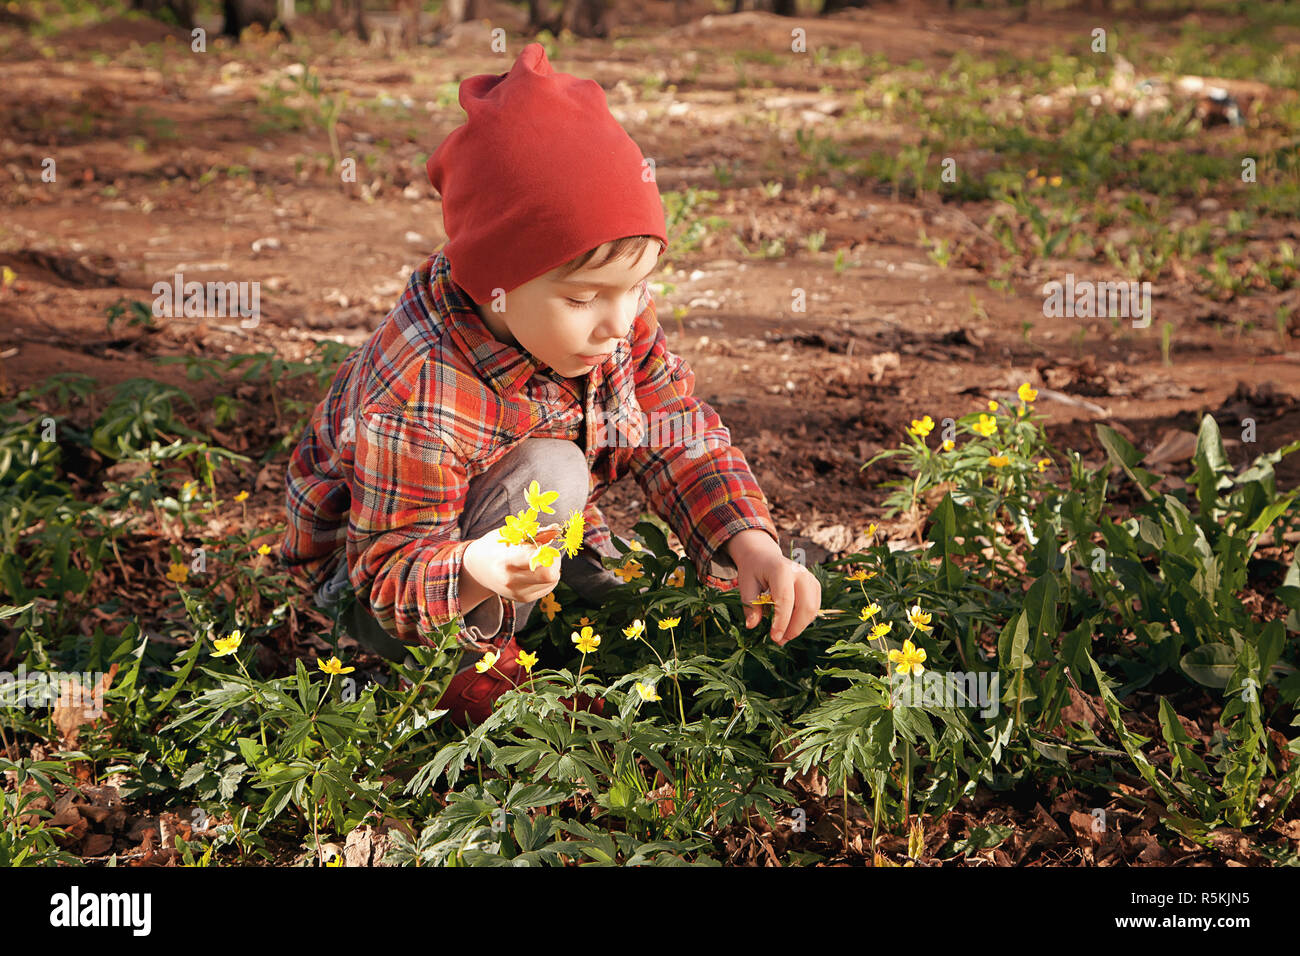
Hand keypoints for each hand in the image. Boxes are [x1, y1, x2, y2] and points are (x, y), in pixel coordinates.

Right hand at [461, 524, 562, 605]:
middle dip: (554, 560)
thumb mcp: (509, 534)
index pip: (537, 559)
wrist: (478, 569)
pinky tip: (535, 570)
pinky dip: (547, 576)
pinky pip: (548, 587)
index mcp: (506, 560)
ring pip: (552, 580)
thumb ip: (533, 533)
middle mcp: (512, 580)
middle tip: (545, 551)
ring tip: (537, 560)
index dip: (546, 550)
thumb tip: (555, 530)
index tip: (542, 544)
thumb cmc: (495, 546)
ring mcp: (518, 592)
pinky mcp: (524, 598)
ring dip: (552, 568)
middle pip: (550, 574)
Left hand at [724, 528, 820, 645]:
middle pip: (806, 606)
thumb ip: (750, 605)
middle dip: (794, 628)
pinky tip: (790, 626)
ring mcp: (809, 578)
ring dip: (800, 627)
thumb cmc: (753, 571)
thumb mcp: (745, 585)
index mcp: (781, 569)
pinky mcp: (814, 585)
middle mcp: (800, 572)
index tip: (774, 638)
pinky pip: (814, 607)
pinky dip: (804, 620)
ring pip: (812, 609)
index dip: (782, 622)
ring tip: (783, 637)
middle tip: (779, 641)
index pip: (785, 600)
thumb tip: (752, 625)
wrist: (763, 556)